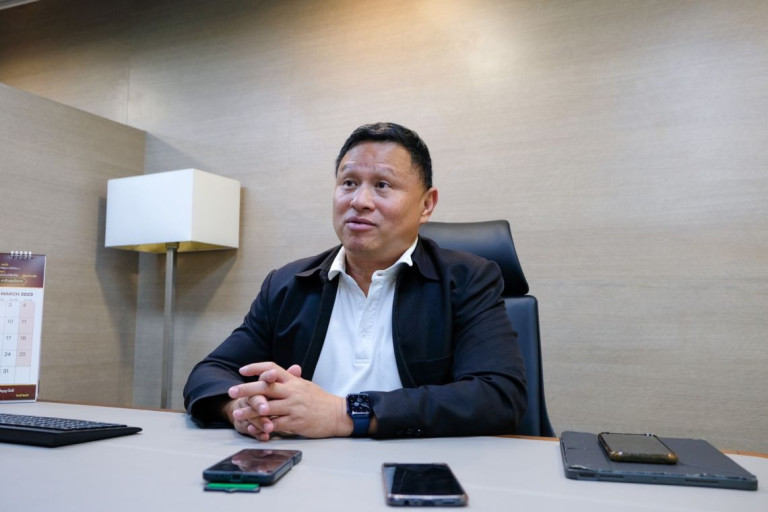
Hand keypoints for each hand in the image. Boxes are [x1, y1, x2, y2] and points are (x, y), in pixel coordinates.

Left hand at [226, 362, 353, 440]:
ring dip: (250, 411)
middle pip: (266, 387)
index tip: (243, 370)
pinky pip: (276, 424)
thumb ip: (292, 378)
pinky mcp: (295, 422)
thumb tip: (284, 369)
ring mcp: (294, 407)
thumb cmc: (320, 400)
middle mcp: (292, 391)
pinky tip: (253, 428)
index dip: (257, 368)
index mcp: (293, 380)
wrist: (337, 414)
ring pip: (267, 407)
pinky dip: (264, 426)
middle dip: (247, 389)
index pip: (272, 368)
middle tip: (231, 391)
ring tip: (237, 413)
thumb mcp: (306, 385)